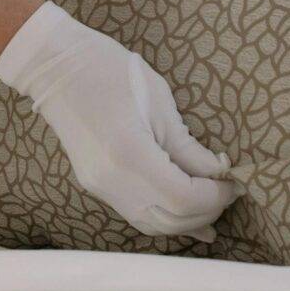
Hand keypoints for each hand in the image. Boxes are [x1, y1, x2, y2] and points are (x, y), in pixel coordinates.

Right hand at [0, 0, 241, 238]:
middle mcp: (112, 180)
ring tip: (213, 205)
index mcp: (130, 153)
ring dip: (187, 220)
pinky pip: (137, 214)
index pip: (183, 198)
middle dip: (207, 210)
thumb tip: (220, 174)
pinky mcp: (95, 185)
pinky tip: (186, 215)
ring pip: (153, 224)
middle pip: (170, 218)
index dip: (214, 196)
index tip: (233, 181)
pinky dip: (164, 216)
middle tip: (229, 191)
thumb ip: (189, 147)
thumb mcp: (159, 101)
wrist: (56, 66)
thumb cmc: (110, 70)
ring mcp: (100, 186)